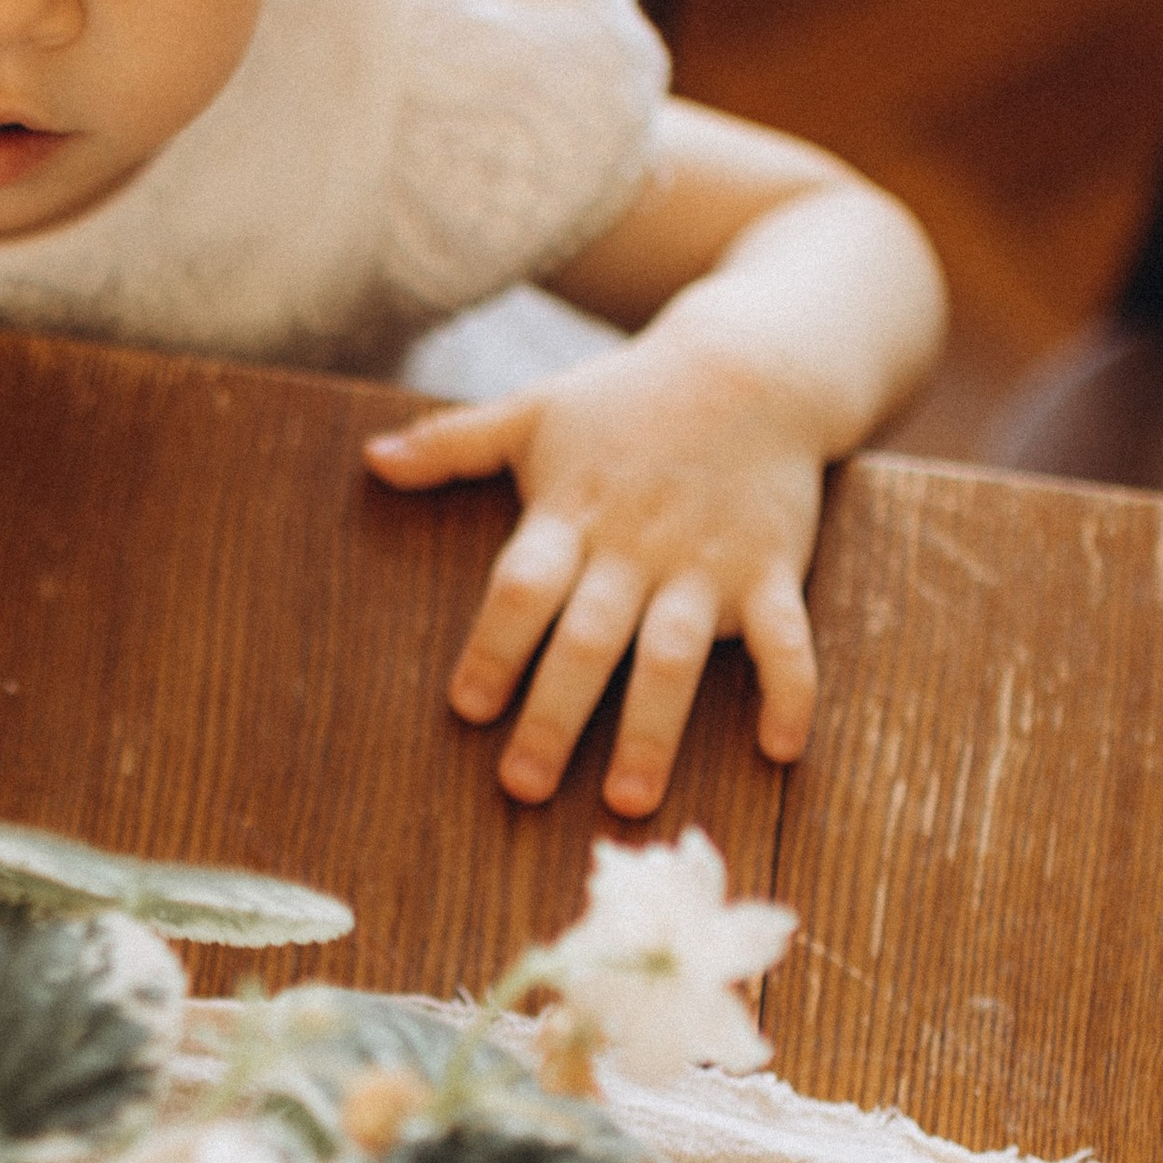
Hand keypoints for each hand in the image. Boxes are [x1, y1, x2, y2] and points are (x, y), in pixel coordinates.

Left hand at [365, 333, 824, 816]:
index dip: (494, 646)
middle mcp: (634, 549)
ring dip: (651, 728)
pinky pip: (783, 639)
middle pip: (587, 639)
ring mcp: (705, 564)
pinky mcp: (771, 570)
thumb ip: (453, 443)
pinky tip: (781, 750)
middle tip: (522, 786)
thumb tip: (373, 459)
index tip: (468, 708)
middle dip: (555, 715)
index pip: (522, 588)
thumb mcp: (534, 409)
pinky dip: (789, 692)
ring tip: (627, 797)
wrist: (752, 364)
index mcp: (571, 516)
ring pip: (672, 655)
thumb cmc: (629, 397)